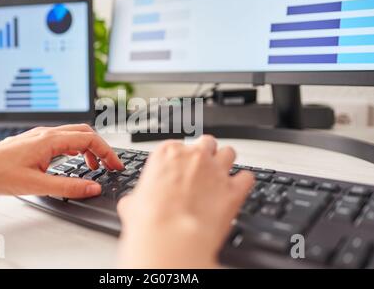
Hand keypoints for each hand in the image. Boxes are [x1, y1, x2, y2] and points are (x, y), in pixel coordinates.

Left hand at [0, 124, 123, 200]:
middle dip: (101, 147)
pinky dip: (75, 148)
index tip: (116, 165)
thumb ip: (68, 186)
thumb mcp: (36, 185)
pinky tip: (73, 161)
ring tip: (94, 166)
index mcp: (50, 140)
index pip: (89, 139)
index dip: (107, 152)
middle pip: (84, 132)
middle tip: (110, 165)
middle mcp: (46, 134)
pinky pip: (62, 139)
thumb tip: (93, 187)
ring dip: (88, 148)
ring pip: (73, 135)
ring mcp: (39, 136)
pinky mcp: (34, 142)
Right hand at [117, 136, 253, 267]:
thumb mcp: (132, 204)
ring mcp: (216, 170)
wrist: (170, 236)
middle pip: (206, 142)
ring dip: (226, 162)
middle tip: (201, 169)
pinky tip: (237, 189)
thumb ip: (137, 197)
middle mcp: (194, 156)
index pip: (177, 146)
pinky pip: (247, 177)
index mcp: (167, 153)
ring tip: (221, 175)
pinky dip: (243, 183)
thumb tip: (132, 204)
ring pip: (229, 152)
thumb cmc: (150, 219)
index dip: (179, 159)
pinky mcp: (234, 189)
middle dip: (205, 154)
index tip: (178, 170)